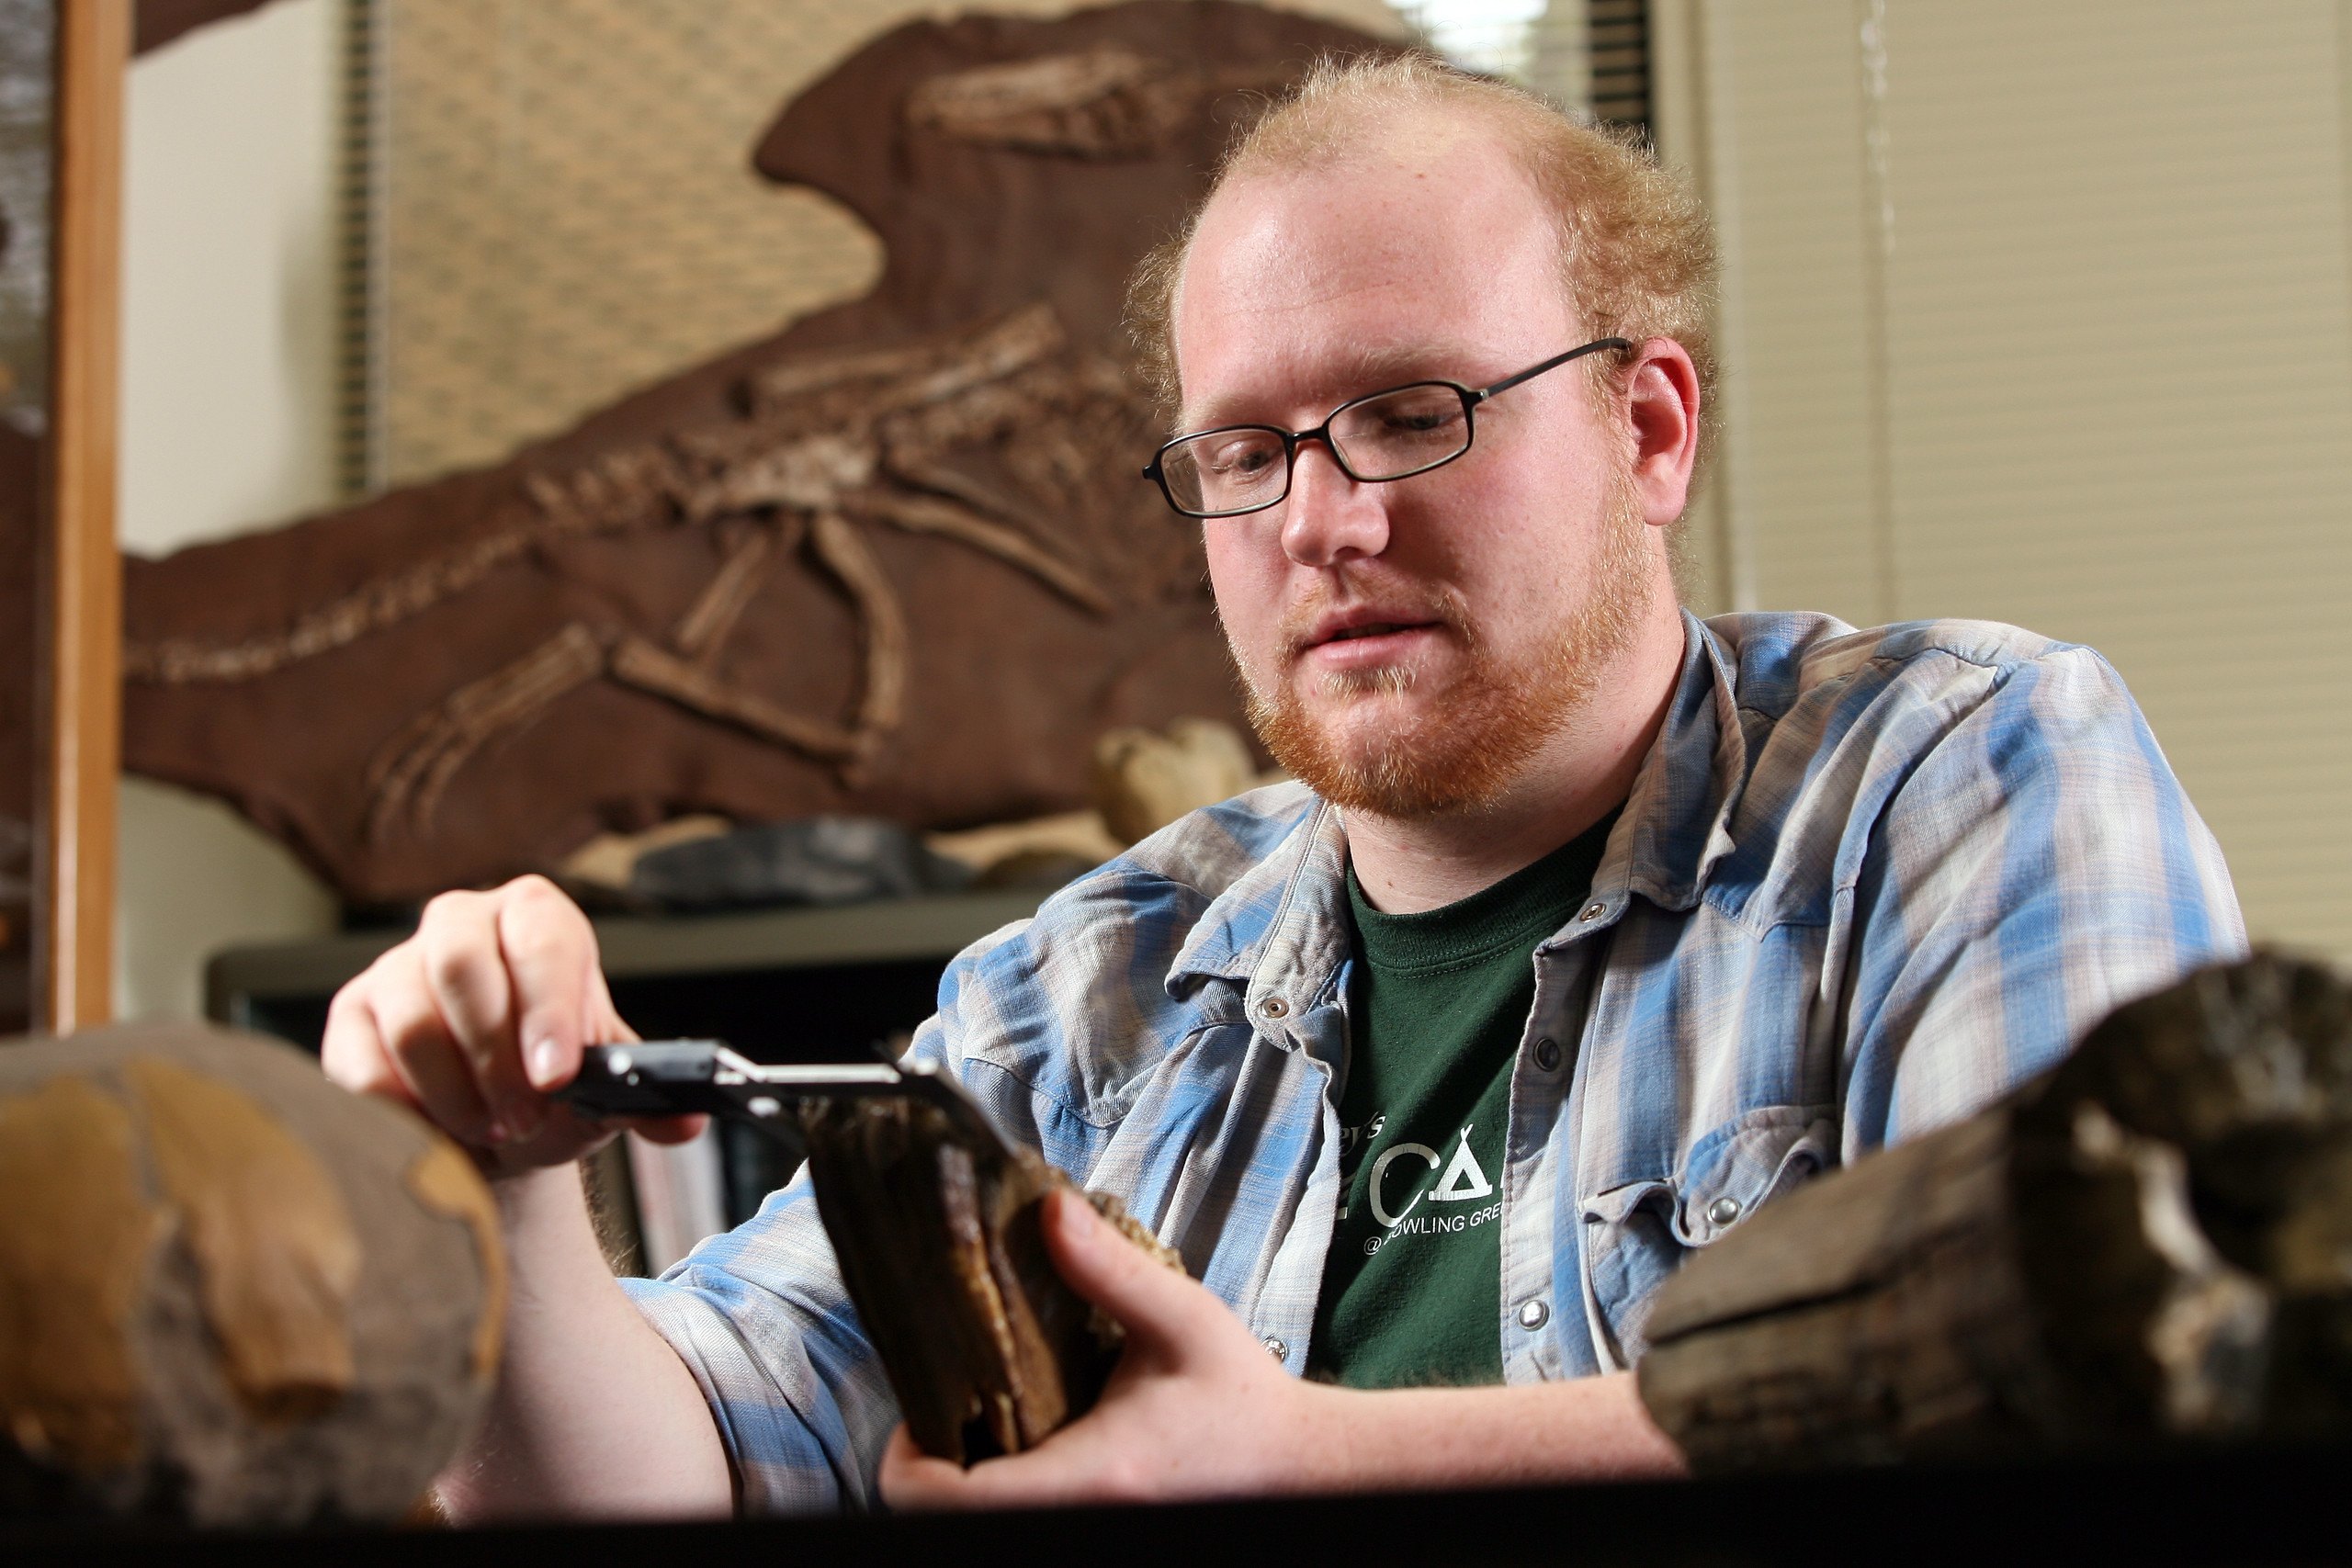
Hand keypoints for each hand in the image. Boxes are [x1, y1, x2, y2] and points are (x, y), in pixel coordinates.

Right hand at [321, 874, 702, 1175]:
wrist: (491, 1121)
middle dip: (496, 1055)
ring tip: (488, 1132)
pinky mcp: (349, 1017)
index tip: (558, 1076)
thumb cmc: (550, 1084)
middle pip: (462, 963)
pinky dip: (402, 1111)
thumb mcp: (603, 1085)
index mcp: (538, 918)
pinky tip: (436, 1135)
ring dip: (454, 1092)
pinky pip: (362, 1063)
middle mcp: (463, 923)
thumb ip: (644, 1099)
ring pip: (412, 1018)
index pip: (543, 937)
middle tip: (523, 1119)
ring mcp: (397, 966)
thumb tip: (686, 1121)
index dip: (549, 1006)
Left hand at [880, 1187, 1343, 1508]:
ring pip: (981, 1521)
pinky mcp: (1093, 1525)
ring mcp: (1084, 1530)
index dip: (906, 1459)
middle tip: (948, 1404)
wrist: (1301, 1467)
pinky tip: (1024, 1439)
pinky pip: (1018, 1516)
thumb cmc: (1244, 1404)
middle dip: (932, 1464)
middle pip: (947, 1518)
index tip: (919, 1413)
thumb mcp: (1183, 1320)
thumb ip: (1109, 1271)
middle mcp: (1076, 1518)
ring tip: (985, 1416)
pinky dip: (1003, 1488)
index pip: (946, 1500)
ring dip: (967, 1478)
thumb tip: (1048, 1211)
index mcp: (1087, 1476)